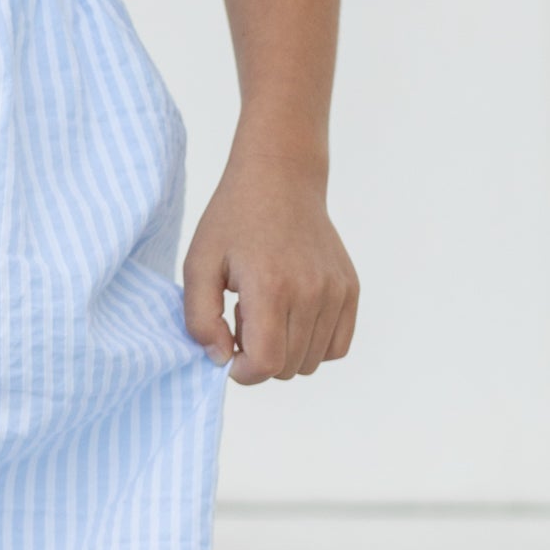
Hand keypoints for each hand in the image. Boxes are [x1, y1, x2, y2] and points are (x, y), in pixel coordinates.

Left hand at [183, 146, 357, 385]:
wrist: (279, 178)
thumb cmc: (233, 219)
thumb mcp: (198, 262)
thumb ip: (200, 319)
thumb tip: (222, 360)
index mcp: (271, 286)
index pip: (266, 364)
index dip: (242, 371)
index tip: (229, 351)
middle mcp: (311, 292)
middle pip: (288, 367)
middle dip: (260, 357)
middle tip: (244, 317)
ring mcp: (336, 291)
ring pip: (312, 361)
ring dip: (286, 350)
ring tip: (267, 310)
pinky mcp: (350, 289)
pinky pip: (337, 346)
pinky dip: (314, 344)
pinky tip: (292, 315)